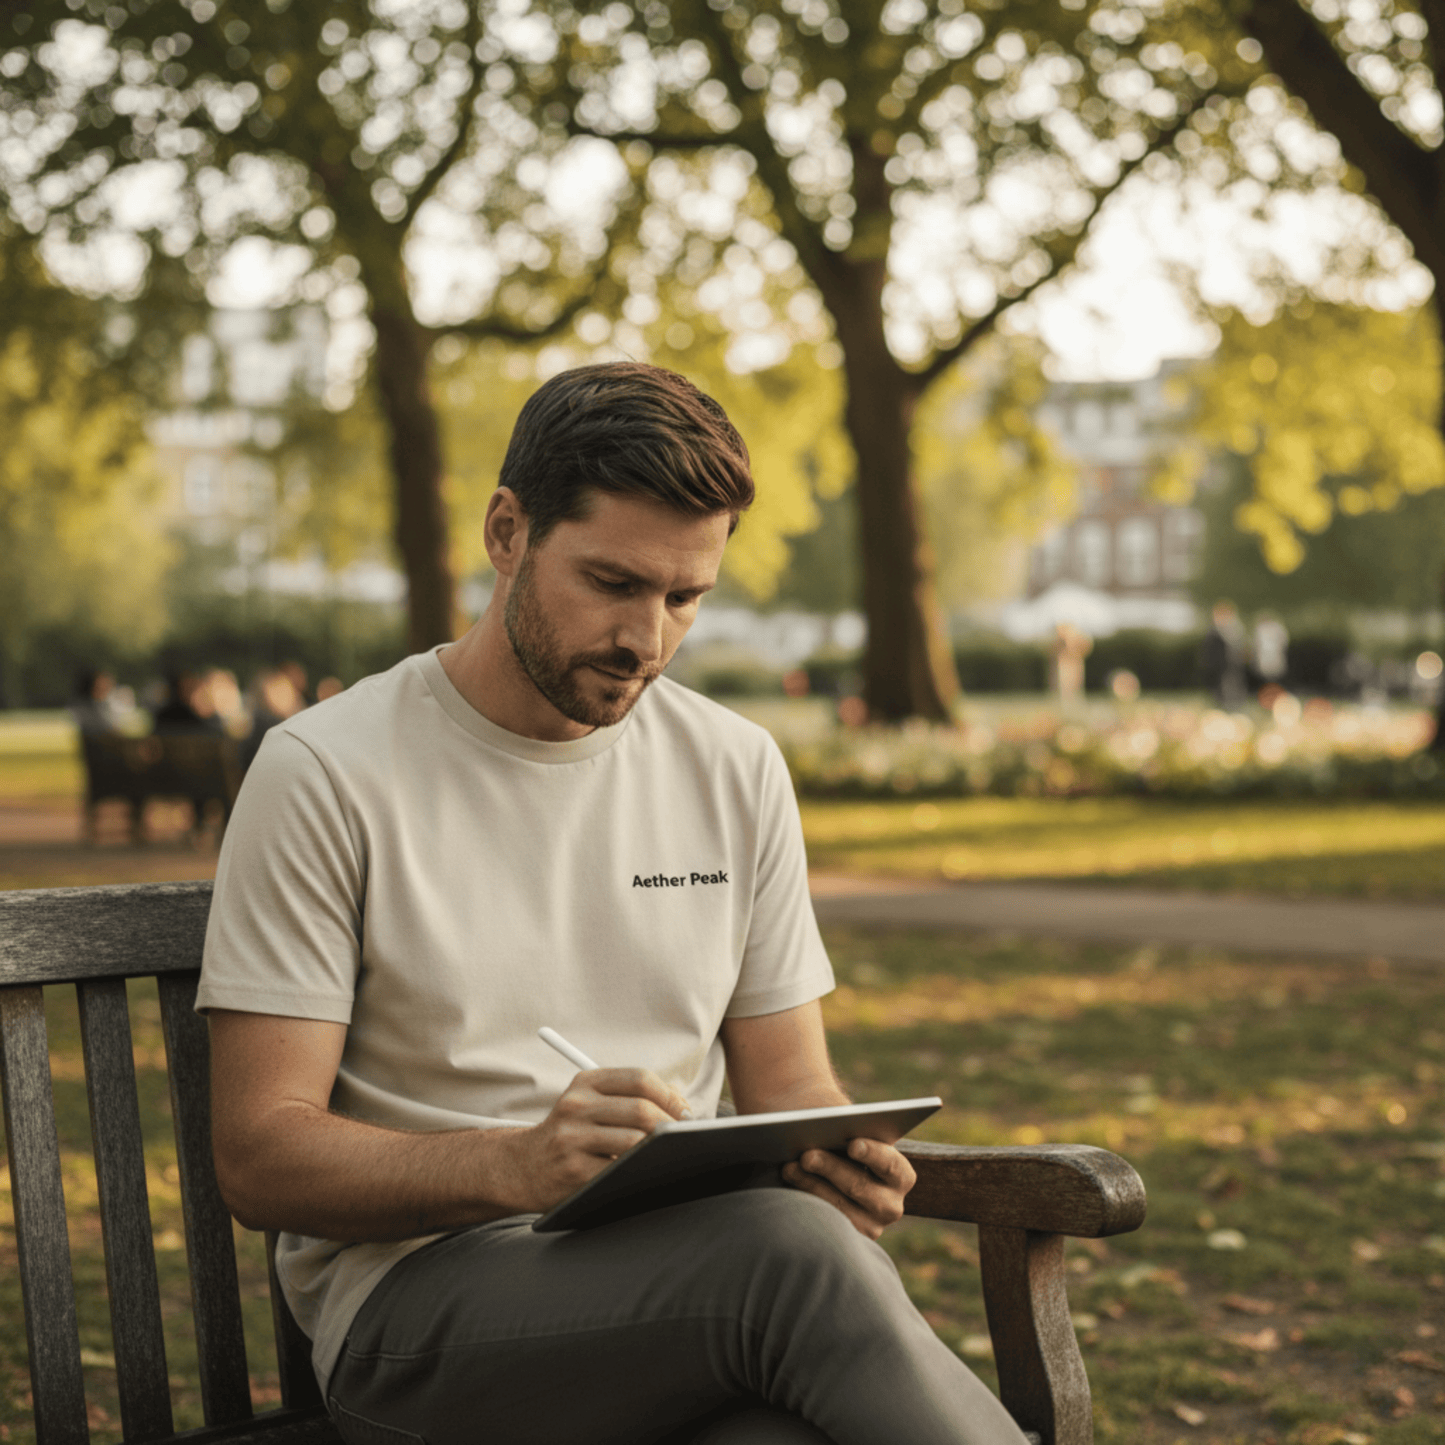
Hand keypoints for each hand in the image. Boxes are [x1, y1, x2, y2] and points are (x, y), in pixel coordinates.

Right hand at [496, 1068, 690, 1213]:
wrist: (522, 1167)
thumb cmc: (571, 1134)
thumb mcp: (590, 1103)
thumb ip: (631, 1097)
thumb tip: (680, 1104)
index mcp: (585, 1082)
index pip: (639, 1079)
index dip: (670, 1096)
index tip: (685, 1113)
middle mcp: (576, 1106)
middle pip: (641, 1109)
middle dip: (671, 1126)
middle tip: (684, 1139)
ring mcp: (572, 1138)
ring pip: (635, 1141)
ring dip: (656, 1151)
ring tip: (664, 1155)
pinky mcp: (573, 1171)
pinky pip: (620, 1169)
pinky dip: (637, 1171)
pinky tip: (640, 1172)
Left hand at [781, 1137, 915, 1240]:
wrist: (837, 1178)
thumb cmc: (844, 1150)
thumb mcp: (851, 1139)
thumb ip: (846, 1134)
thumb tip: (822, 1127)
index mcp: (901, 1176)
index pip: (891, 1164)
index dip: (873, 1153)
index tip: (852, 1144)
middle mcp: (891, 1206)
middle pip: (860, 1187)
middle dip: (831, 1168)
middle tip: (806, 1155)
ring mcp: (870, 1227)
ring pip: (838, 1208)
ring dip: (811, 1185)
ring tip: (789, 1168)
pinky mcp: (846, 1241)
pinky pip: (825, 1225)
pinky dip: (805, 1203)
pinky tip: (787, 1190)